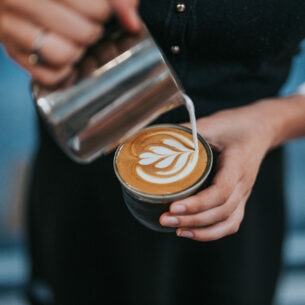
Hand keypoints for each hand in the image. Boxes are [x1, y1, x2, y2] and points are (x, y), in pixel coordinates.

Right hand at [0, 0, 139, 85]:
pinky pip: (49, 76)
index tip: (101, 9)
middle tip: (88, 24)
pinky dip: (63, 73)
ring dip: (77, 52)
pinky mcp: (14, 53)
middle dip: (93, 32)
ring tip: (75, 40)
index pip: (96, 9)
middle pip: (83, 34)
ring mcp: (11, 29)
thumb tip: (132, 23)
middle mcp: (17, 2)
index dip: (105, 12)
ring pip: (63, 56)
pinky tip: (64, 56)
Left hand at [160, 101, 274, 241]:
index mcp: (238, 165)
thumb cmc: (236, 125)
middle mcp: (244, 184)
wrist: (259, 129)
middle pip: (221, 211)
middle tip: (165, 219)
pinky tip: (192, 231)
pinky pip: (231, 222)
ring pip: (228, 222)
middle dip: (192, 220)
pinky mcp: (239, 197)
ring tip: (177, 230)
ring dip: (202, 231)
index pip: (220, 192)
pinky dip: (212, 232)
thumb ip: (186, 131)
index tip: (173, 206)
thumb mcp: (212, 123)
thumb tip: (156, 141)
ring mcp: (244, 193)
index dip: (197, 203)